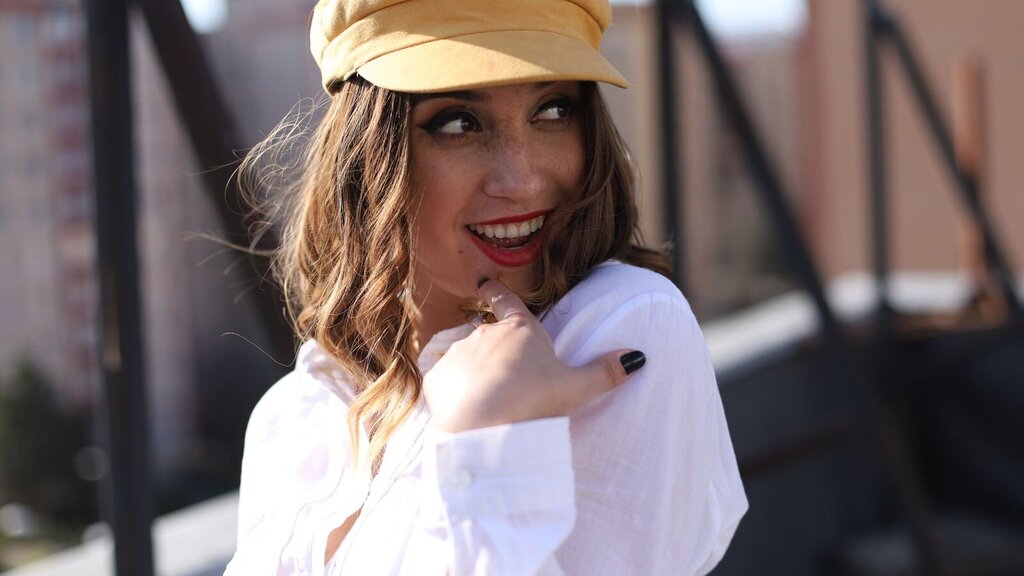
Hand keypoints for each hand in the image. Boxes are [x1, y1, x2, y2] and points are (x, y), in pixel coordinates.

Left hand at [422, 279, 645, 432]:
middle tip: (505, 380)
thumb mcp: (577, 388)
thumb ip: (605, 372)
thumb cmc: (535, 402)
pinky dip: (455, 395)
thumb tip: (638, 357)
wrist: (487, 428)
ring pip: (465, 361)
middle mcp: (484, 334)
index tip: (483, 283)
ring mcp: (458, 354)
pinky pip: (446, 384)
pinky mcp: (438, 379)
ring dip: (474, 376)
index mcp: (519, 330)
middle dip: (492, 353)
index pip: (506, 301)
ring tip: (488, 404)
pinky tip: (466, 413)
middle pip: (487, 338)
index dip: (496, 291)